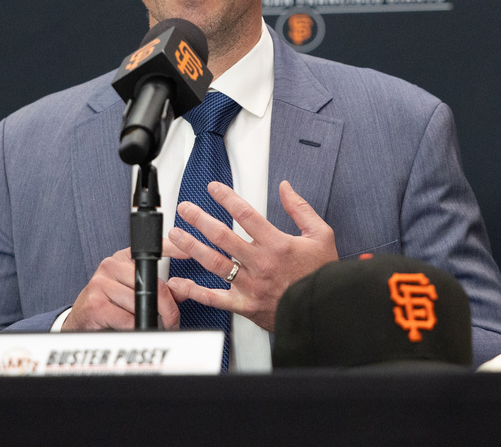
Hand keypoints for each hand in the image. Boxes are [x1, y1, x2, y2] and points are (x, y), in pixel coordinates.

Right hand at [62, 243, 180, 331]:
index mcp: (123, 259)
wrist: (82, 322)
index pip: (152, 248)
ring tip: (154, 326)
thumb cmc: (111, 306)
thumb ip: (163, 290)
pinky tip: (134, 328)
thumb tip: (184, 288)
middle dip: (167, 307)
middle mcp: (110, 265)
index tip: (189, 252)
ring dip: (151, 320)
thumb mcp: (137, 293)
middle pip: (152, 284)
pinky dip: (135, 327)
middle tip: (172, 320)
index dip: (173, 249)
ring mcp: (101, 283)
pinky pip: (128, 318)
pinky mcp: (95, 304)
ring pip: (140, 302)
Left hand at [166, 180, 338, 331]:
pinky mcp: (245, 305)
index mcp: (277, 244)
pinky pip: (215, 299)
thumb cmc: (322, 275)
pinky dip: (195, 291)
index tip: (213, 188)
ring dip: (192, 247)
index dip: (226, 198)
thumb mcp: (321, 235)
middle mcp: (260, 263)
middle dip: (200, 219)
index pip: (246, 214)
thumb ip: (300, 208)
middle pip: (223, 236)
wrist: (325, 312)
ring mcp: (250, 285)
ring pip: (214, 263)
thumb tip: (285, 187)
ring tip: (175, 235)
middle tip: (185, 208)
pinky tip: (179, 283)